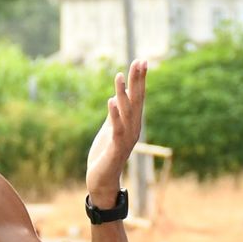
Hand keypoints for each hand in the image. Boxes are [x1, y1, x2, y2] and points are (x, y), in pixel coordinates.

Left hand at [86, 59, 146, 206]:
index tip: (141, 60)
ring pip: (126, 112)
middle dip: (137, 81)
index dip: (139, 79)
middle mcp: (133, 128)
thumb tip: (116, 97)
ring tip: (119, 76)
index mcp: (132, 123)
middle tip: (140, 61)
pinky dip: (114, 115)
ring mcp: (126, 138)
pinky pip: (116, 129)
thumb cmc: (105, 156)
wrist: (101, 181)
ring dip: (123, 94)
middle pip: (136, 101)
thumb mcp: (109, 130)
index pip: (137, 97)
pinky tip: (111, 101)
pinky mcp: (116, 148)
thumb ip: (114, 115)